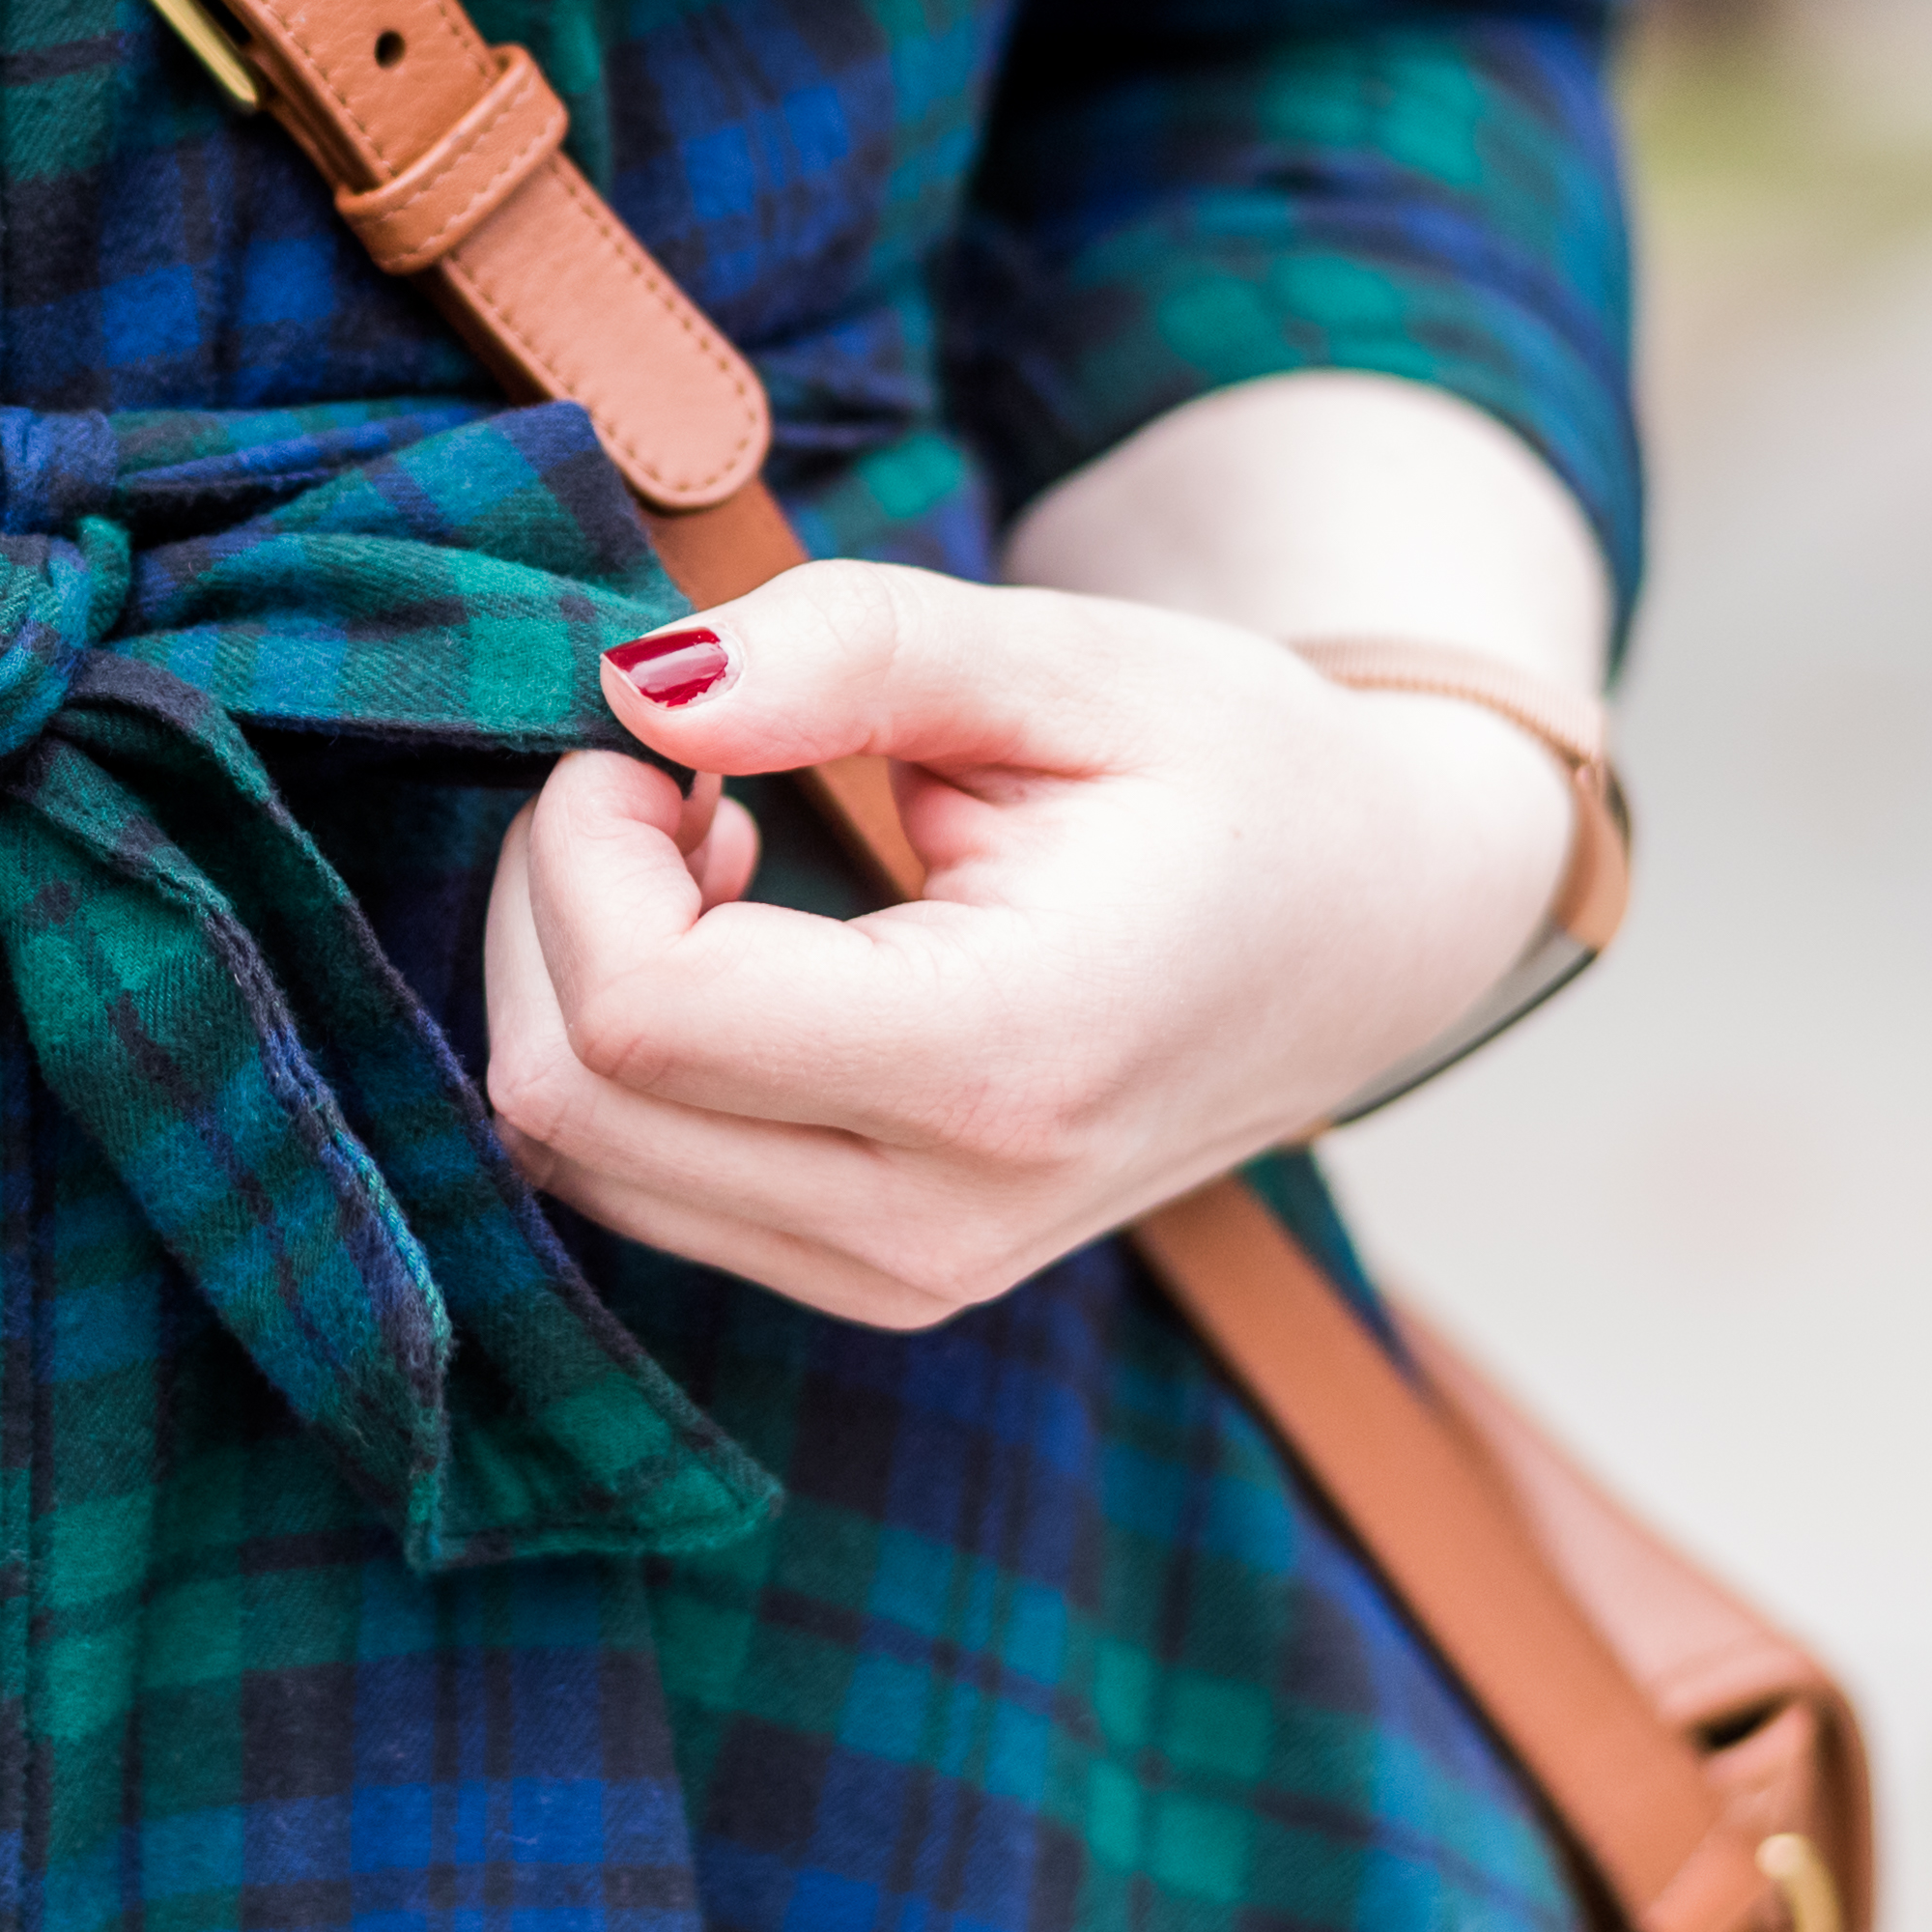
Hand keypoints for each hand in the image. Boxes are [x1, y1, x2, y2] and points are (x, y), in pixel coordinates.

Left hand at [480, 561, 1575, 1327]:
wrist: (1375, 933)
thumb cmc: (1238, 774)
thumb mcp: (1072, 657)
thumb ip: (853, 648)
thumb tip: (642, 684)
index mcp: (1009, 1058)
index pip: (645, 1010)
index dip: (585, 845)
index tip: (665, 741)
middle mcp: (945, 1216)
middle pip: (573, 1102)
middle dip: (556, 902)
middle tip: (678, 774)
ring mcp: (910, 1277)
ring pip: (578, 1158)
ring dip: (580, 975)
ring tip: (723, 848)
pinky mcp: (879, 1282)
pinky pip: (638, 1184)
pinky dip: (626, 1051)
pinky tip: (738, 940)